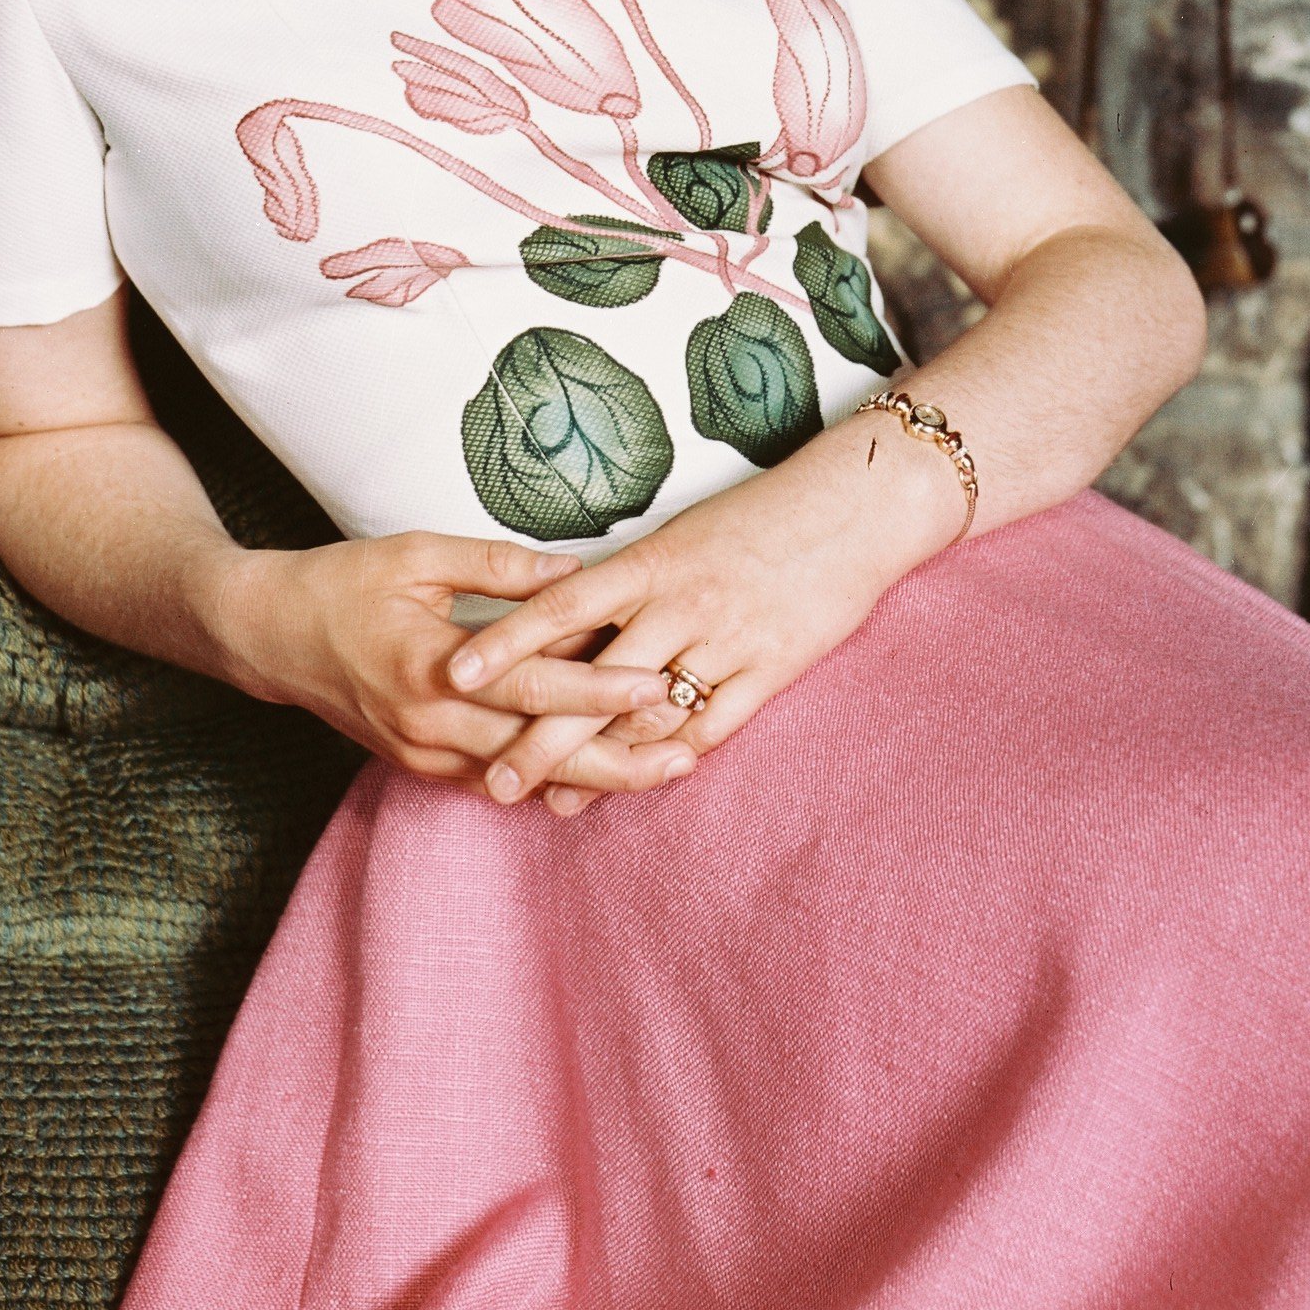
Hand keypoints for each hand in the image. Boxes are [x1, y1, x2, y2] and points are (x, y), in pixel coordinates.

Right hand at [205, 531, 694, 798]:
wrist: (268, 636)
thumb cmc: (341, 584)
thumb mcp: (416, 554)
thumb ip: (498, 566)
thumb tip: (575, 570)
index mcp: (433, 667)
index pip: (533, 688)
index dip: (600, 690)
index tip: (659, 685)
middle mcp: (431, 724)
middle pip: (540, 755)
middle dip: (618, 759)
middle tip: (688, 752)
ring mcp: (425, 754)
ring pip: (524, 779)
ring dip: (594, 776)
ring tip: (662, 764)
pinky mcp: (422, 764)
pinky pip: (496, 780)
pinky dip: (550, 779)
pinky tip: (600, 770)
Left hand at [442, 409, 964, 811]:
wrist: (856, 507)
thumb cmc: (761, 516)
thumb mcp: (683, 535)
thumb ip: (626, 583)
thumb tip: (557, 619)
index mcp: (652, 560)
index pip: (562, 602)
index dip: (507, 640)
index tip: (453, 671)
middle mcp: (682, 601)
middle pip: (596, 679)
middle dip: (540, 735)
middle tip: (494, 780)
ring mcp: (727, 638)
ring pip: (649, 715)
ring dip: (599, 763)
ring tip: (553, 801)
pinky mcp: (771, 668)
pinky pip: (713, 726)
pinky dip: (671, 759)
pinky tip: (638, 783)